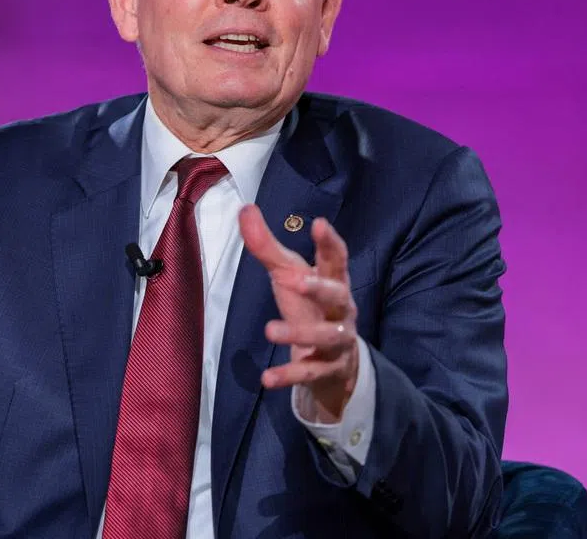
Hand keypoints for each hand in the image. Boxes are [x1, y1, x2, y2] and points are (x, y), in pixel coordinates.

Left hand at [238, 205, 358, 422]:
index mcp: (333, 281)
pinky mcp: (328, 369)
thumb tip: (245, 208)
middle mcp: (341, 309)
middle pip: (338, 296)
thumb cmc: (309, 305)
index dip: (330, 242)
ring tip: (269, 330)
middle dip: (319, 288)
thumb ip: (266, 246)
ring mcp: (338, 341)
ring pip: (326, 337)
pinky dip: (289, 376)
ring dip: (298, 334)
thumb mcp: (288, 275)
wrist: (334, 362)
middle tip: (294, 280)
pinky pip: (310, 373)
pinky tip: (267, 378)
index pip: (336, 259)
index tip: (319, 224)